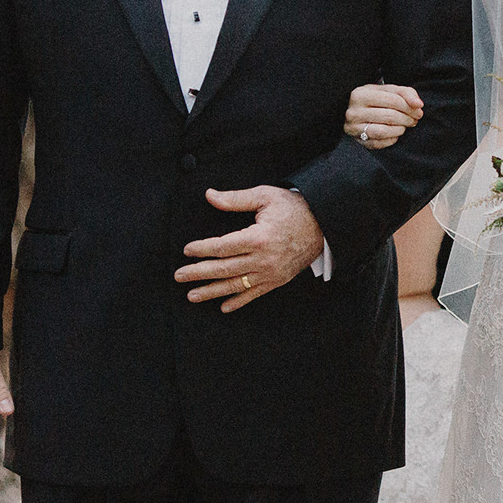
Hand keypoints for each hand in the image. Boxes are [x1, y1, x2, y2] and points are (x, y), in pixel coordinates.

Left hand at [176, 187, 324, 311]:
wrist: (323, 224)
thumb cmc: (294, 208)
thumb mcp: (265, 197)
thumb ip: (235, 199)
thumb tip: (210, 196)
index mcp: (259, 237)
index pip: (222, 247)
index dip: (202, 249)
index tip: (187, 250)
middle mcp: (263, 258)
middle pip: (224, 269)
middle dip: (198, 273)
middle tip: (179, 276)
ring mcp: (270, 272)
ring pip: (235, 285)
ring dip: (212, 291)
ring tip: (192, 296)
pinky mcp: (277, 280)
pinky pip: (254, 294)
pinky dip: (238, 301)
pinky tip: (223, 306)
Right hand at [344, 83, 422, 149]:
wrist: (356, 111)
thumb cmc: (375, 100)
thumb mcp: (388, 91)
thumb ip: (406, 93)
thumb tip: (418, 104)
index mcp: (361, 94)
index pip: (392, 100)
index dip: (409, 106)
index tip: (419, 110)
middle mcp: (354, 112)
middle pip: (389, 116)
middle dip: (407, 119)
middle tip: (414, 120)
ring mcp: (353, 128)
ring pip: (383, 131)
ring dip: (400, 129)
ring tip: (405, 126)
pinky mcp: (357, 141)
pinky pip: (379, 143)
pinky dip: (392, 139)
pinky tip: (395, 133)